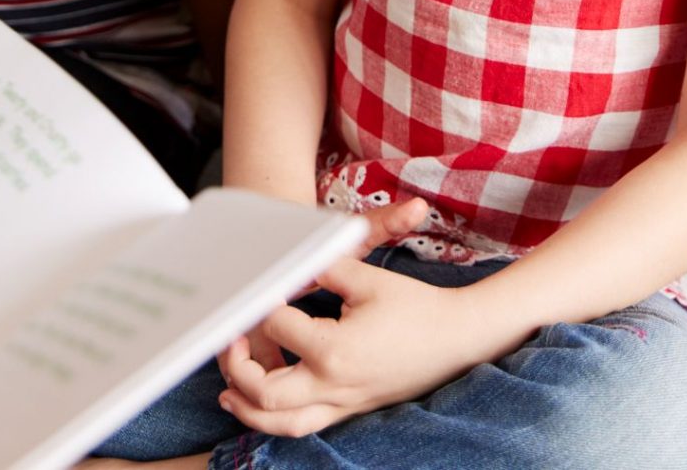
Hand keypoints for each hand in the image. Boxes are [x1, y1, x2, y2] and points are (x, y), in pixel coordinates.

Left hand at [217, 257, 522, 436]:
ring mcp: (342, 403)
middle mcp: (333, 384)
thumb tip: (289, 260)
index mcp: (333, 349)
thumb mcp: (367, 278)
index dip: (261, 303)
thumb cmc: (414, 306)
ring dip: (248, 408)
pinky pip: (303, 427)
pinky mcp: (350, 410)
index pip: (275, 327)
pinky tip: (260, 404)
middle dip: (237, 366)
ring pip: (280, 423)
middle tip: (231, 338)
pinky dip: (274, 421)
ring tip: (228, 388)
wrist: (457, 338)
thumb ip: (323, 267)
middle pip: (263, 392)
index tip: (257, 285)